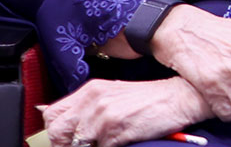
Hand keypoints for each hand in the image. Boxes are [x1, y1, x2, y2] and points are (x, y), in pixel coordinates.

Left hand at [40, 76, 211, 146]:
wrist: (179, 97)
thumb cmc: (149, 99)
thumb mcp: (112, 95)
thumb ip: (87, 107)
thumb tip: (63, 126)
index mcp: (90, 90)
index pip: (51, 114)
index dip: (54, 132)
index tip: (64, 140)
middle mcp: (93, 100)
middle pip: (55, 130)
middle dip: (63, 144)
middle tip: (81, 145)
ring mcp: (103, 115)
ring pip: (74, 144)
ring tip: (104, 142)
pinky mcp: (115, 130)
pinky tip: (119, 142)